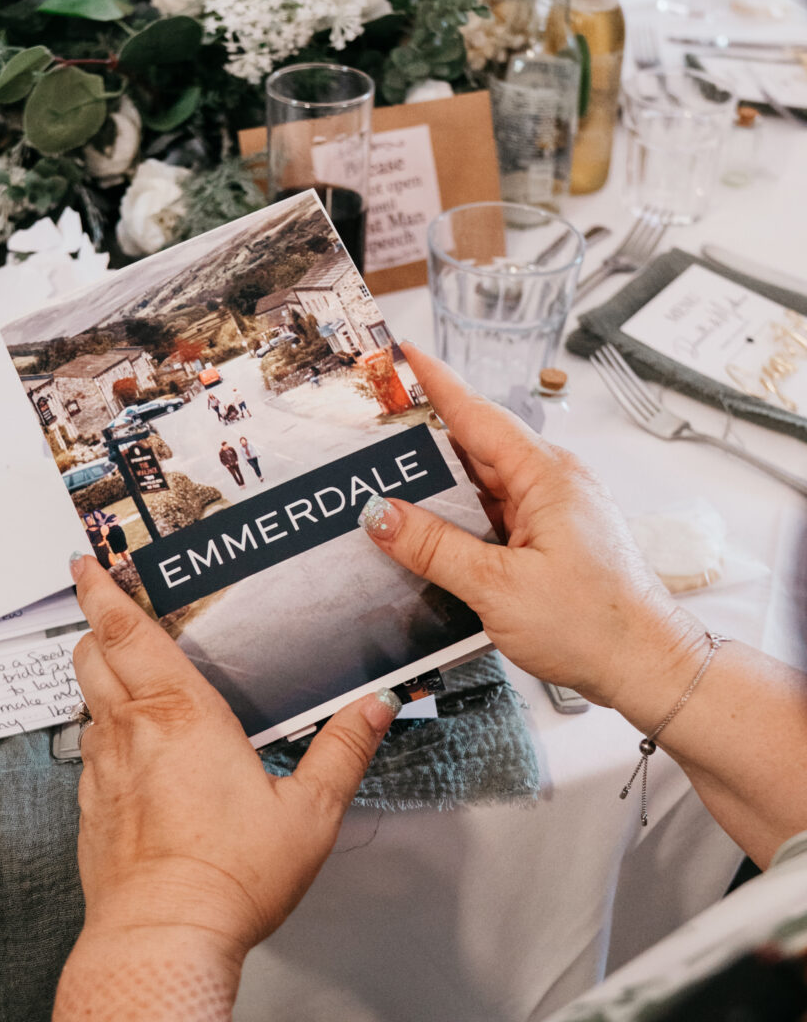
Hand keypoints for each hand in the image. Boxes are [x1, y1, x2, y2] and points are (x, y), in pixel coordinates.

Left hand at [69, 557, 397, 961]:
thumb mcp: (309, 813)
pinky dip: (107, 733)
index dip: (102, 590)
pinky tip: (136, 752)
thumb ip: (343, 751)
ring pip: (89, 701)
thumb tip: (374, 707)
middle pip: (92, 654)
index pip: (126, 632)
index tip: (88, 562)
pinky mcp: (92, 810)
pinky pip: (93, 752)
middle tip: (108, 603)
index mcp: (181, 714)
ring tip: (129, 673)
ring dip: (101, 677)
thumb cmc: (229, 878)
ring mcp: (104, 772)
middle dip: (96, 623)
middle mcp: (132, 731)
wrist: (163, 941)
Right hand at [359, 345, 701, 707]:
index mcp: (547, 476)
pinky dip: (461, 517)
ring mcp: (554, 510)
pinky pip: (496, 513)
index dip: (437, 384)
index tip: (404, 355)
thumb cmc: (594, 625)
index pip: (478, 416)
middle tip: (374, 430)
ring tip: (387, 482)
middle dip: (424, 438)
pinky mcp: (552, 538)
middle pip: (475, 447)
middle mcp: (553, 482)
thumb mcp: (498, 587)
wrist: (647, 666)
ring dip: (440, 486)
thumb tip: (381, 515)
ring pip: (483, 484)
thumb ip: (434, 547)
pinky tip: (430, 531)